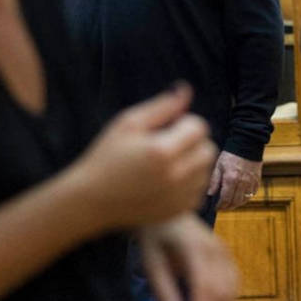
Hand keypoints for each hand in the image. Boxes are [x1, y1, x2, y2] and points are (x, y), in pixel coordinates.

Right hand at [74, 84, 215, 231]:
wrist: (92, 200)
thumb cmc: (107, 156)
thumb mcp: (128, 123)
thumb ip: (162, 106)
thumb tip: (186, 90)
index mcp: (162, 151)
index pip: (200, 127)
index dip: (185, 123)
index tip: (166, 128)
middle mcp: (175, 176)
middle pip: (208, 149)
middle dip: (193, 142)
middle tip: (169, 144)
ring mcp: (178, 197)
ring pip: (205, 170)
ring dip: (193, 162)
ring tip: (167, 162)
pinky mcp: (178, 211)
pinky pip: (198, 190)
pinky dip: (188, 183)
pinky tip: (166, 180)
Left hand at [139, 214, 238, 300]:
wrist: (168, 208)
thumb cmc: (155, 234)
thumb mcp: (150, 262)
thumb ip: (163, 291)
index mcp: (196, 250)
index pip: (205, 290)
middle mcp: (217, 250)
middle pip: (222, 294)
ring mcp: (226, 252)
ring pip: (232, 292)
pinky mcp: (227, 255)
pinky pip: (234, 284)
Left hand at [208, 151, 262, 210]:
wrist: (247, 143)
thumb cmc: (230, 154)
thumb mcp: (218, 165)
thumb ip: (214, 180)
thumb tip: (210, 194)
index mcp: (231, 179)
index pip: (225, 199)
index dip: (220, 206)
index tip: (216, 208)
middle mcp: (242, 182)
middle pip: (235, 202)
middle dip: (227, 207)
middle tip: (222, 208)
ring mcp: (251, 182)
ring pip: (244, 200)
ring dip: (237, 204)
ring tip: (230, 204)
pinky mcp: (257, 180)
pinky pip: (252, 194)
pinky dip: (246, 198)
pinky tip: (240, 197)